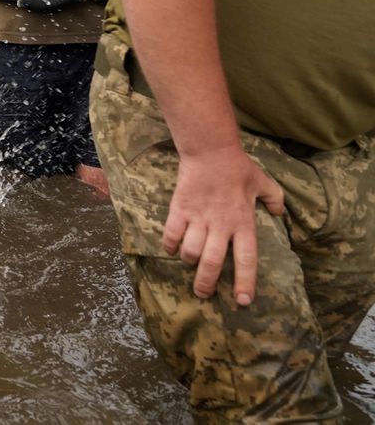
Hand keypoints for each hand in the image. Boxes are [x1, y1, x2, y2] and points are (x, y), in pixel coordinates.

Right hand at [161, 147, 285, 303]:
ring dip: (189, 262)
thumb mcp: (263, 182)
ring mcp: (198, 218)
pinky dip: (170, 245)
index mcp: (243, 223)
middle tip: (203, 294)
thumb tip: (280, 213)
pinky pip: (171, 235)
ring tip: (190, 263)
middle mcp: (221, 225)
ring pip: (190, 252)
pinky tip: (171, 248)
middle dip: (206, 283)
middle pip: (213, 263)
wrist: (210, 150)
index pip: (246, 259)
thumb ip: (274, 199)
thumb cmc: (238, 167)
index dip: (245, 282)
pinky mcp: (180, 210)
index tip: (243, 301)